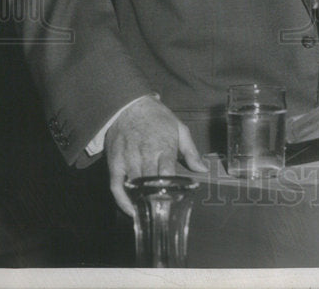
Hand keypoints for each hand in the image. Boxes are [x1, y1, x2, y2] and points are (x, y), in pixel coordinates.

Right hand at [104, 95, 206, 215]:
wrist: (129, 106)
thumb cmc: (157, 118)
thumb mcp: (179, 128)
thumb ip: (191, 151)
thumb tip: (203, 169)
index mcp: (163, 147)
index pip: (167, 173)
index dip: (170, 189)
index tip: (176, 200)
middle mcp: (145, 155)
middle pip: (150, 183)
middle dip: (157, 198)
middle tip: (164, 212)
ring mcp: (128, 160)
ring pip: (135, 186)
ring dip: (142, 200)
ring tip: (151, 212)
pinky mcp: (115, 163)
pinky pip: (116, 186)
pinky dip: (122, 200)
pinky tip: (131, 209)